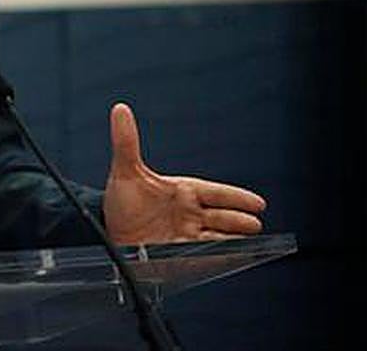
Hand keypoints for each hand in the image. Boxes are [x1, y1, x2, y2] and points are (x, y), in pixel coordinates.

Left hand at [103, 103, 266, 244]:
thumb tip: (120, 109)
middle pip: (222, 216)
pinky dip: (218, 255)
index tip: (257, 203)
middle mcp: (190, 213)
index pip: (215, 193)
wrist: (108, 232)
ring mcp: (187, 234)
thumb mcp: (124, 171)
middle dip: (238, 220)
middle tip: (254, 224)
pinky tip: (230, 258)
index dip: (236, 198)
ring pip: (218, 236)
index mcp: (183, 191)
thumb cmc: (121, 201)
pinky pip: (205, 254)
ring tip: (249, 242)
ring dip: (233, 239)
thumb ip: (126, 141)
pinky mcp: (181, 254)